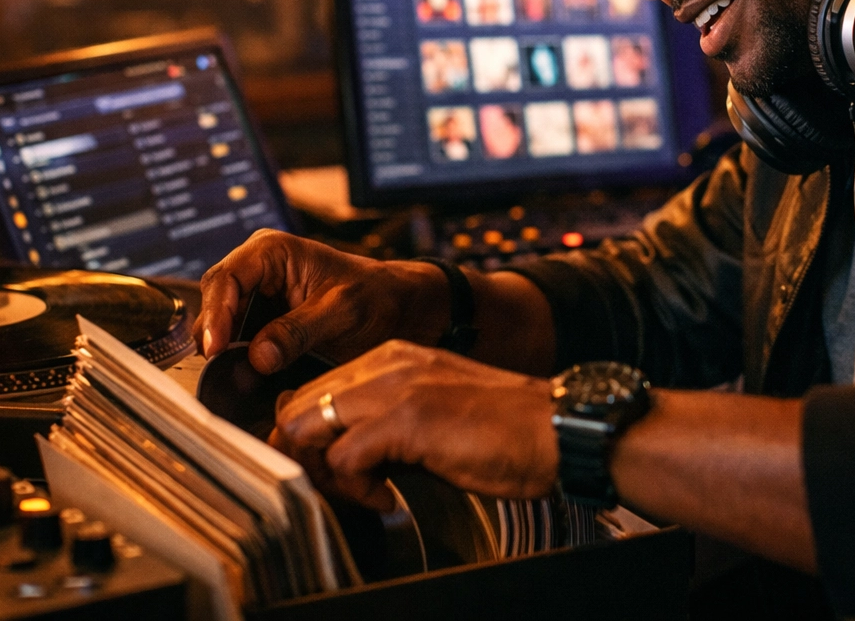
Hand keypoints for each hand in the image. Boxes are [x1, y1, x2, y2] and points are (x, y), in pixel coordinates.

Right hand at [198, 230, 447, 373]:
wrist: (398, 308)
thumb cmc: (376, 296)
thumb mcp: (342, 312)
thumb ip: (299, 331)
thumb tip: (258, 356)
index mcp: (272, 250)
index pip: (226, 278)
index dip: (215, 314)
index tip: (215, 348)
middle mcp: (258, 269)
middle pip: (215, 301)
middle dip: (213, 334)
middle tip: (217, 368)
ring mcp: (258, 296)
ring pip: (222, 324)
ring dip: (223, 350)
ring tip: (228, 377)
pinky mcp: (263, 322)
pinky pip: (238, 340)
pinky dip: (237, 358)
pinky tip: (241, 377)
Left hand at [270, 340, 557, 509]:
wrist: (556, 429)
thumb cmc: (505, 431)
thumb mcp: (432, 414)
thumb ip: (385, 425)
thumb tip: (342, 457)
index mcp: (393, 357)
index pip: (313, 391)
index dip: (309, 438)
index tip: (333, 470)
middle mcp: (387, 363)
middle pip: (298, 407)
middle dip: (306, 456)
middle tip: (340, 486)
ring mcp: (394, 387)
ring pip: (306, 427)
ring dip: (325, 472)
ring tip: (363, 491)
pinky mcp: (407, 418)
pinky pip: (343, 458)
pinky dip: (355, 489)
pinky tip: (387, 496)